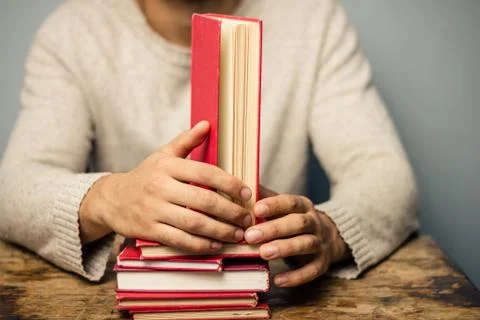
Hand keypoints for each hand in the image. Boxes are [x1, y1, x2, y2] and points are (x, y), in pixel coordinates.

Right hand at [79, 121, 252, 251]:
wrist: (112, 199)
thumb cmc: (145, 176)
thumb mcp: (162, 155)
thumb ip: (186, 141)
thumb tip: (206, 124)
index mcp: (167, 166)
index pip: (206, 172)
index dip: (230, 183)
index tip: (247, 193)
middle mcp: (160, 187)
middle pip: (204, 201)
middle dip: (231, 212)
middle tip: (247, 218)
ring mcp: (154, 210)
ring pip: (195, 223)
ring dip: (220, 231)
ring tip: (237, 234)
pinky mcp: (149, 230)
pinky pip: (180, 240)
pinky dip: (201, 245)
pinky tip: (216, 245)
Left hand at [244, 186, 349, 286]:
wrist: (329, 237)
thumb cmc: (295, 220)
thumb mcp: (285, 207)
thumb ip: (266, 198)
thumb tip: (243, 185)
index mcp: (304, 206)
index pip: (290, 202)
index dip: (274, 205)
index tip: (256, 209)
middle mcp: (315, 222)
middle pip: (297, 223)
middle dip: (274, 229)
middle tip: (250, 235)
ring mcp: (320, 243)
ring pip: (305, 244)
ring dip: (284, 248)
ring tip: (263, 253)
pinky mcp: (322, 263)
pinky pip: (311, 271)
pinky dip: (295, 277)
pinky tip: (278, 280)